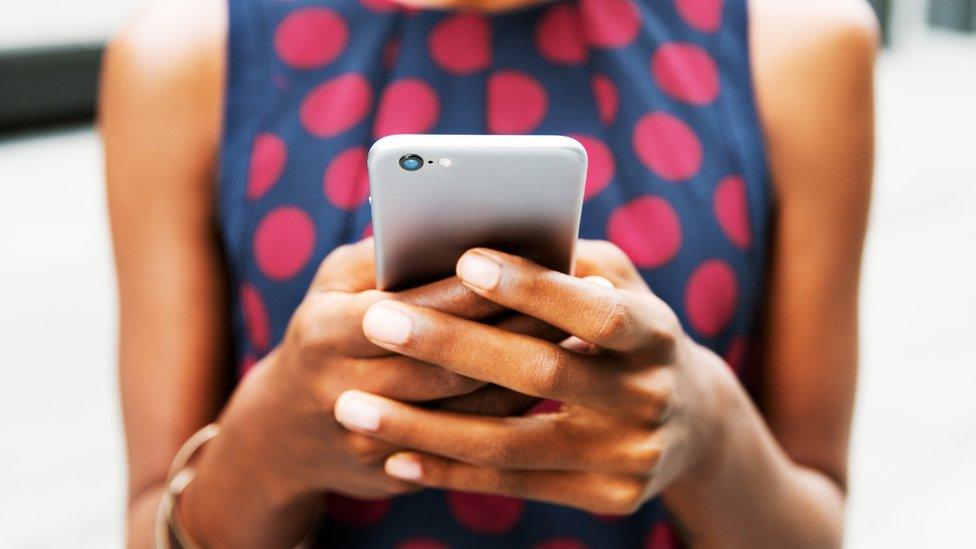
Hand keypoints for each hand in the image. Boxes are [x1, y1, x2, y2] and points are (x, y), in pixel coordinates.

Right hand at [211, 239, 558, 502]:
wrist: (283, 434)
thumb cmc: (322, 332)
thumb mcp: (334, 285)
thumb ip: (386, 256)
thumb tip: (456, 227)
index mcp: (325, 334)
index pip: (414, 309)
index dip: (476, 289)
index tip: (534, 262)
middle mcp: (342, 392)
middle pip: (450, 365)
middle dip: (518, 330)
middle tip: (580, 299)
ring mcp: (368, 442)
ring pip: (467, 409)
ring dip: (527, 373)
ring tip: (579, 335)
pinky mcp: (395, 473)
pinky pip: (467, 443)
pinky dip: (512, 409)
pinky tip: (552, 380)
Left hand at [333, 241, 737, 513]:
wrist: (692, 424)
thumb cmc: (629, 332)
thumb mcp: (620, 285)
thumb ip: (565, 262)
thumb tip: (477, 236)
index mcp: (657, 332)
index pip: (594, 309)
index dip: (531, 287)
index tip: (463, 259)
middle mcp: (650, 397)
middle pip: (541, 374)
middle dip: (452, 346)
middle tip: (376, 321)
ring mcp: (630, 455)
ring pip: (511, 442)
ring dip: (424, 428)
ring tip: (354, 408)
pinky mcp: (607, 496)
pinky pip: (513, 484)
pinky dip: (448, 472)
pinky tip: (393, 455)